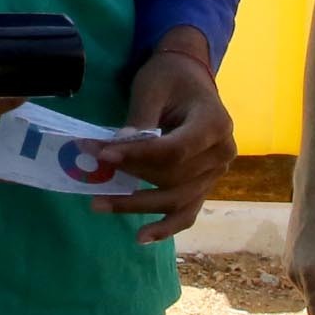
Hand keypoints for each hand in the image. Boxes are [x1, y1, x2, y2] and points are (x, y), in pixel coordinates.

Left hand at [91, 34, 234, 243]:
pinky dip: (166, 226)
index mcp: (214, 123)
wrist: (189, 77)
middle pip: (173, 177)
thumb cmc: (170, 78)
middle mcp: (223, 152)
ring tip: (100, 205)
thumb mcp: (151, 89)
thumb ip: (138, 122)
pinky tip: (142, 236)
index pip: (174, 150)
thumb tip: (114, 150)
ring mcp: (216, 172)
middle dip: (130, 176)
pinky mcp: (205, 184)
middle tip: (91, 172)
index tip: (103, 154)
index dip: (138, 156)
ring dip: (137, 204)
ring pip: (177, 198)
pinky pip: (188, 211)